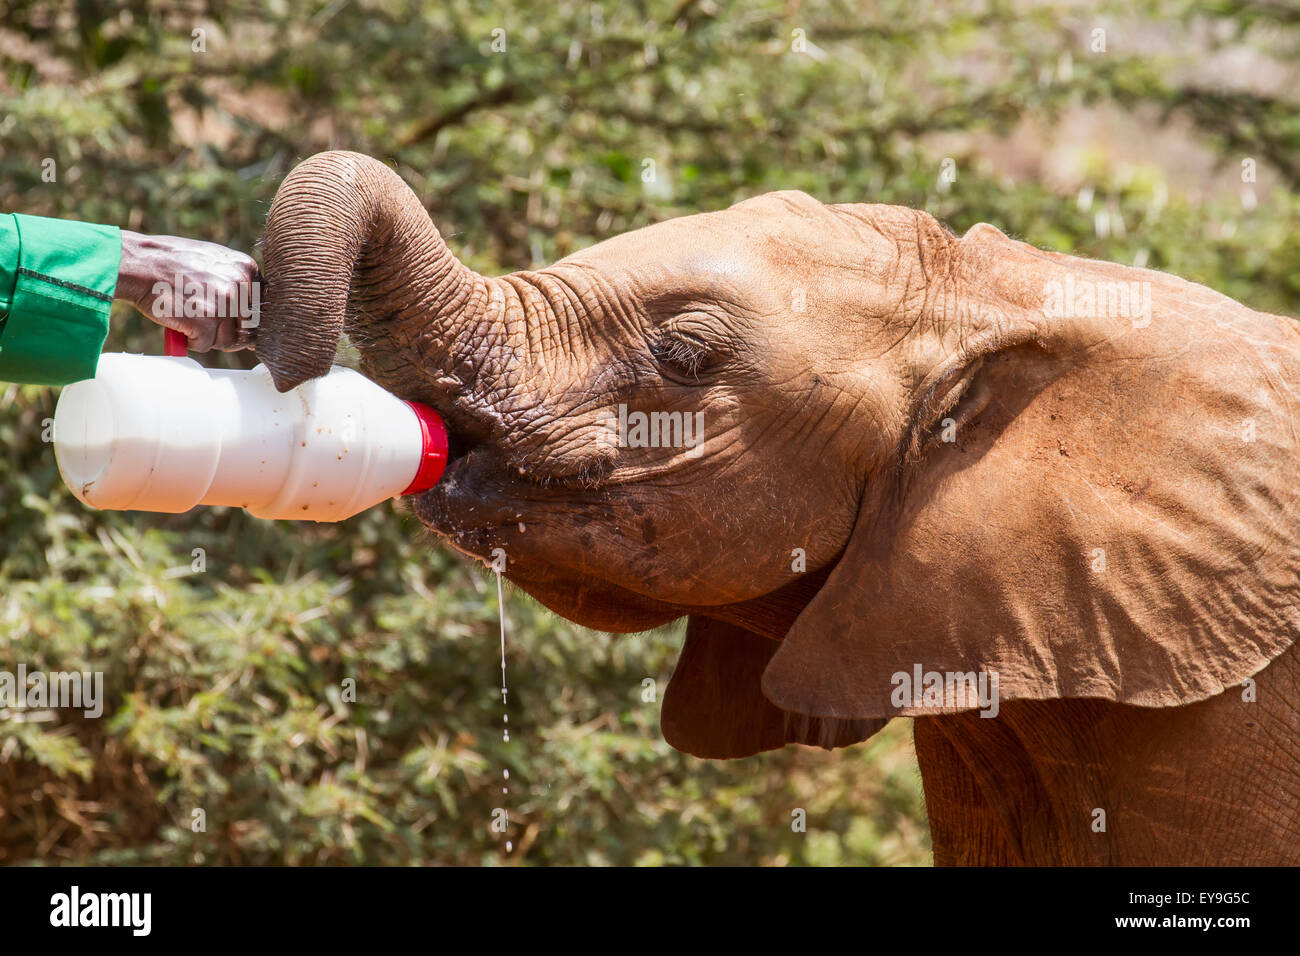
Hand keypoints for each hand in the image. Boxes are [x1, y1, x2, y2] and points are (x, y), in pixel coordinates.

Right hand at [115, 231, 260, 351]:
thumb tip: (254, 313)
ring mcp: (224, 306)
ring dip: (209, 337)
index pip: (261, 307)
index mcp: (246, 269)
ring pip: (228, 341)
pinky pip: (205, 346)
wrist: (140, 263)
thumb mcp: (214, 260)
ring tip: (190, 317)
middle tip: (205, 319)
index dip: (244, 317)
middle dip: (228, 331)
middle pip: (247, 328)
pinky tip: (180, 323)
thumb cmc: (172, 262)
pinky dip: (191, 341)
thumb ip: (237, 281)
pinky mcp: (205, 324)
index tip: (228, 316)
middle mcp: (240, 287)